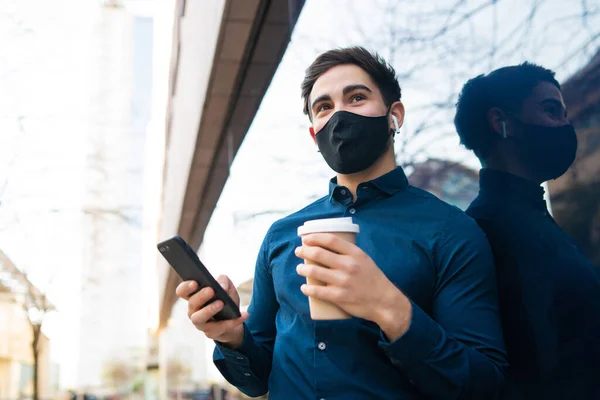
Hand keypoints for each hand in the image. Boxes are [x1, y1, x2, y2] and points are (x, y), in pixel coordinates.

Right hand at [175, 275, 248, 347]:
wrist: (233, 319)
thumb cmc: (226, 300)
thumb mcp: (227, 287)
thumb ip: (224, 281)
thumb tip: (222, 287)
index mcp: (194, 296)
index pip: (182, 291)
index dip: (186, 287)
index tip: (195, 282)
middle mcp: (193, 310)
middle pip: (192, 303)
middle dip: (200, 296)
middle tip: (211, 290)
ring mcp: (201, 323)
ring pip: (198, 319)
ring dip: (209, 310)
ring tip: (221, 303)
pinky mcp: (211, 333)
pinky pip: (221, 327)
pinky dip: (234, 321)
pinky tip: (244, 314)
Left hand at [295, 233, 411, 340]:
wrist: (383, 301)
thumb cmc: (372, 278)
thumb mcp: (364, 259)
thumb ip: (348, 252)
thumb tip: (327, 246)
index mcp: (355, 253)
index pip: (330, 239)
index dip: (314, 237)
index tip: (306, 239)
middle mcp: (348, 265)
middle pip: (318, 254)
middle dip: (303, 251)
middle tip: (298, 252)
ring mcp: (342, 281)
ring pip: (314, 272)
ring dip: (302, 269)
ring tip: (299, 268)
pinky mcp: (338, 297)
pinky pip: (316, 291)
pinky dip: (307, 289)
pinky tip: (304, 287)